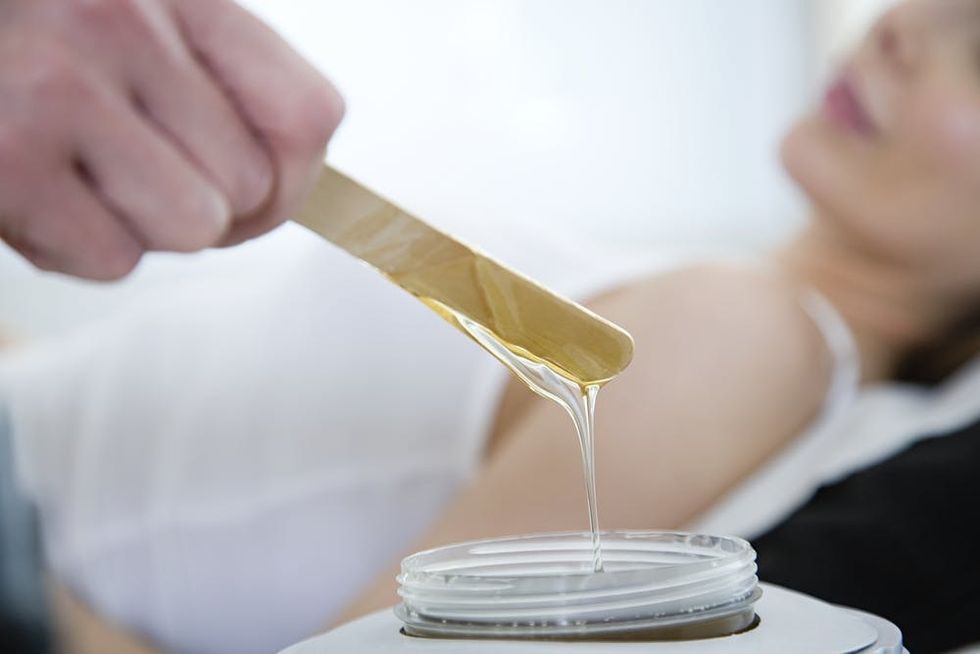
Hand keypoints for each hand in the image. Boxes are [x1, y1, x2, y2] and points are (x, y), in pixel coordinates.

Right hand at [0, 0, 343, 279]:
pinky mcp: (4, 160)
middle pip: (249, 188)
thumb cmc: (33, 43)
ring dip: (137, 224)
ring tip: (76, 172)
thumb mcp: (141, 26)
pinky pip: (111, 260)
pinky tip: (32, 190)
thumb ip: (221, 88)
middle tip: (125, 167)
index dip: (292, 180)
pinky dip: (73, 244)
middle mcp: (120, 21)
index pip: (307, 114)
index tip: (255, 191)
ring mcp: (57, 88)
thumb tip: (287, 192)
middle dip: (196, 202)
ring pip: (191, 228)